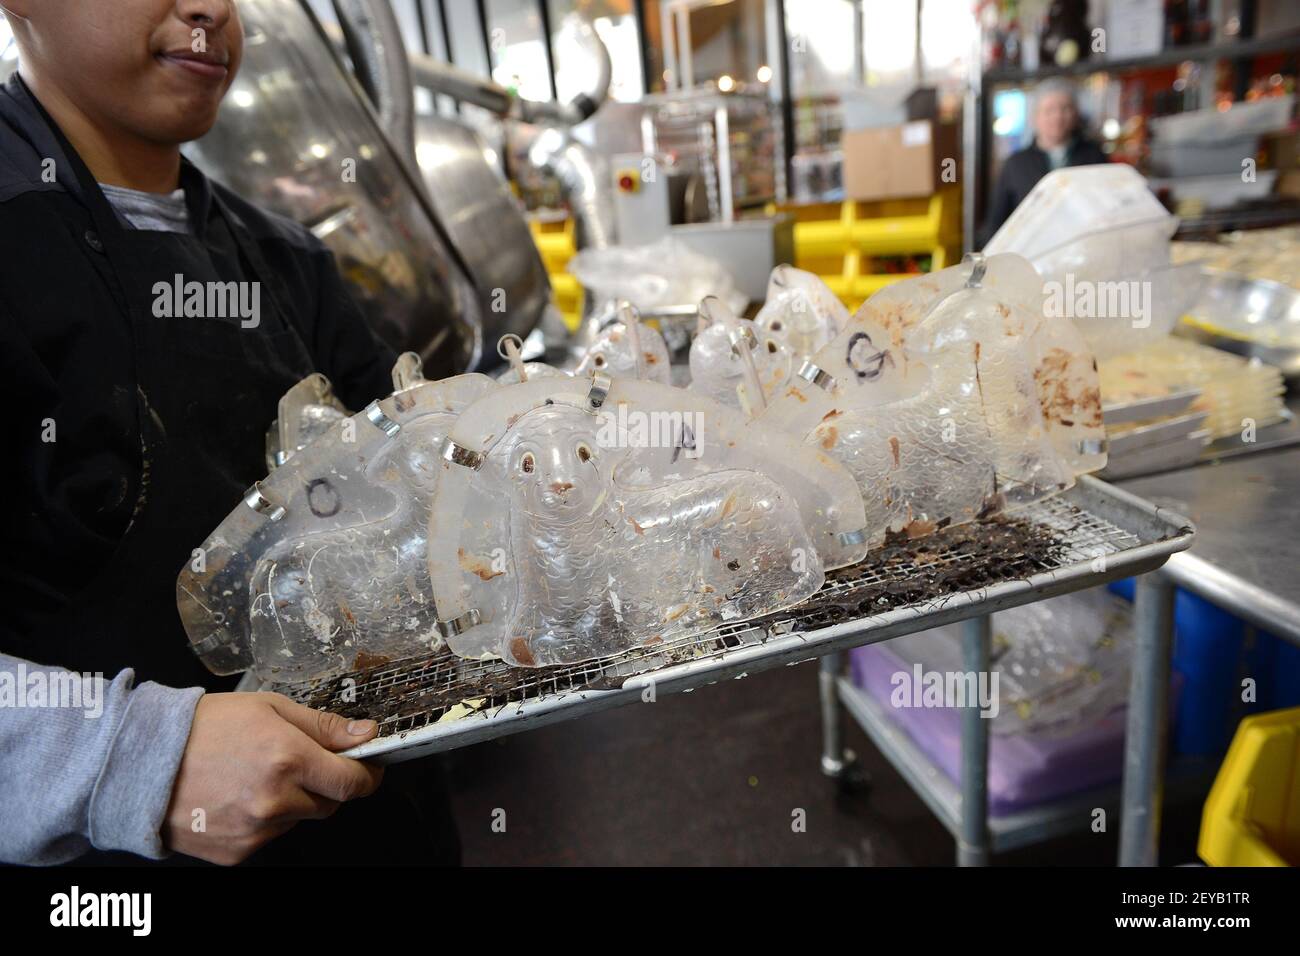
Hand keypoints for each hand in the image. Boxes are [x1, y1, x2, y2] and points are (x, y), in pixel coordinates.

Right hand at [162, 692, 383, 864]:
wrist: (142, 761)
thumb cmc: (204, 727)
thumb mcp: (270, 708)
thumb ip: (323, 726)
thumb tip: (366, 734)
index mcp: (289, 760)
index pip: (353, 782)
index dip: (367, 774)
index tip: (367, 764)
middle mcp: (276, 801)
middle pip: (329, 803)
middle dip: (324, 783)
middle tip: (298, 761)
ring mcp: (255, 831)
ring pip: (298, 819)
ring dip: (292, 801)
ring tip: (255, 775)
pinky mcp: (237, 852)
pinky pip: (268, 836)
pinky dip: (263, 819)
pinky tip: (238, 796)